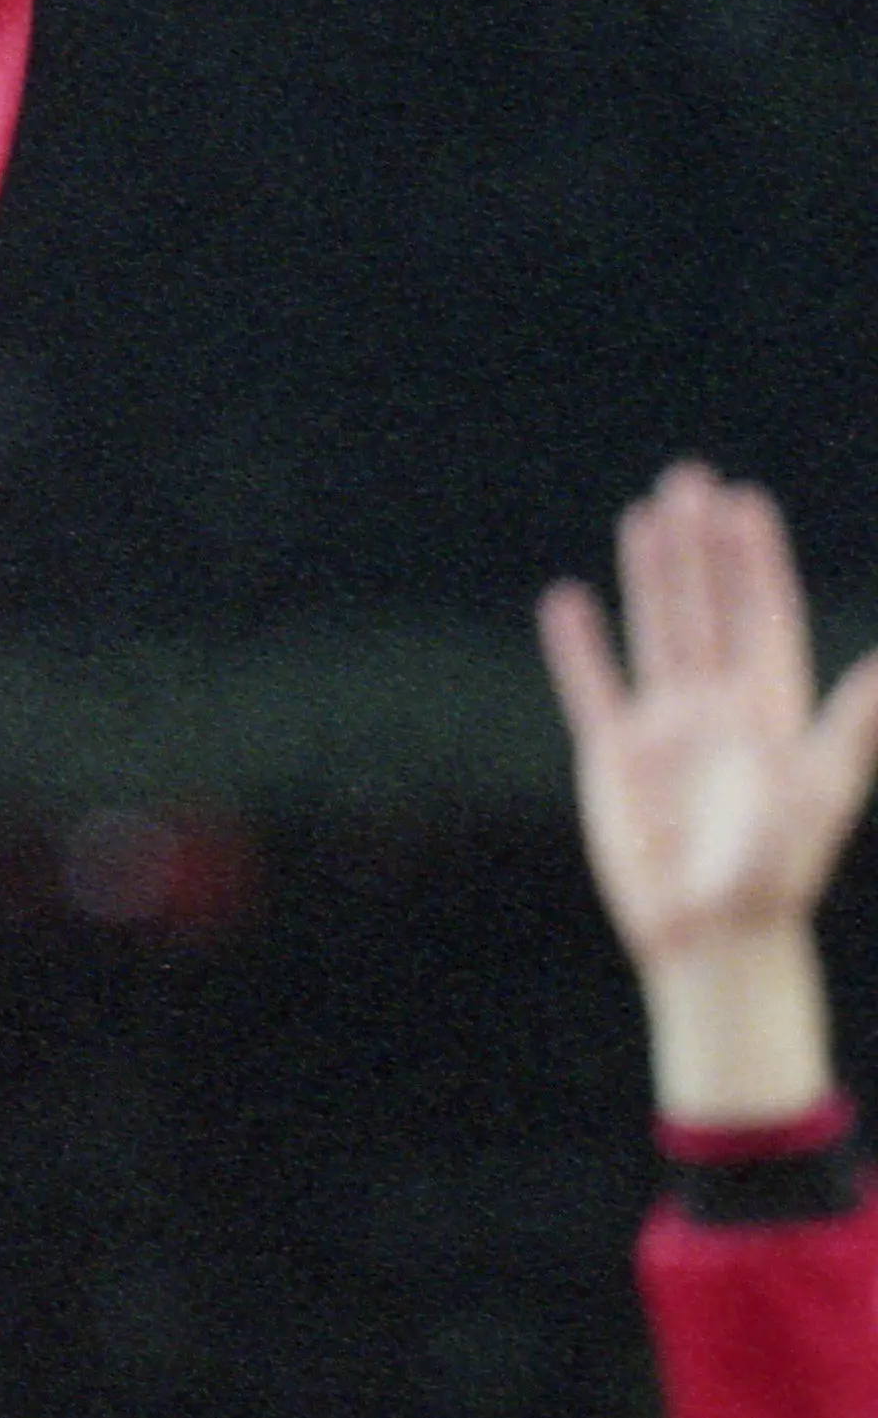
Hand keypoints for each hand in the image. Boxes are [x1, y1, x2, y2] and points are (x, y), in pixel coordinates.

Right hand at [538, 461, 877, 1122]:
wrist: (714, 936)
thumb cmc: (779, 869)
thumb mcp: (824, 786)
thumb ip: (854, 723)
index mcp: (772, 709)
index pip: (763, 615)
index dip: (755, 560)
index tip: (745, 503)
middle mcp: (719, 708)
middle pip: (707, 608)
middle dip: (701, 547)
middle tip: (690, 480)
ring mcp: (665, 730)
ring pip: (655, 632)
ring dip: (650, 577)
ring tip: (643, 517)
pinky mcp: (616, 758)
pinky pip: (593, 688)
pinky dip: (579, 647)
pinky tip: (568, 602)